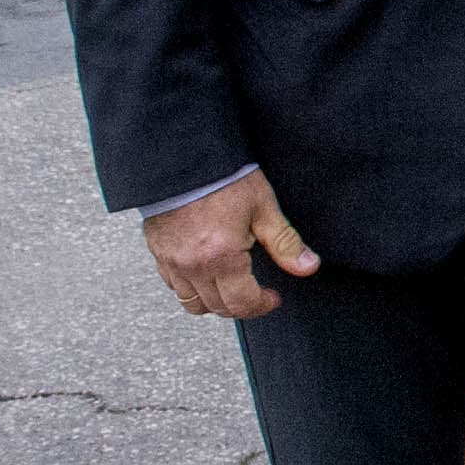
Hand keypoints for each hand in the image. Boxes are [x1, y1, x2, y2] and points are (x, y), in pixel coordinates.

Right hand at [143, 169, 316, 320]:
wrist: (182, 157)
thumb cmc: (221, 177)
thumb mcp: (262, 207)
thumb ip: (285, 242)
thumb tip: (307, 265)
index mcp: (221, 257)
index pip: (242, 303)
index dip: (262, 305)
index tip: (272, 297)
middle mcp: (192, 266)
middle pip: (217, 307)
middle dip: (241, 306)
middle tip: (256, 293)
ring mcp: (171, 261)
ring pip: (191, 302)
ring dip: (214, 302)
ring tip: (230, 287)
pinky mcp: (157, 251)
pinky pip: (172, 284)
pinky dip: (190, 286)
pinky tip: (204, 272)